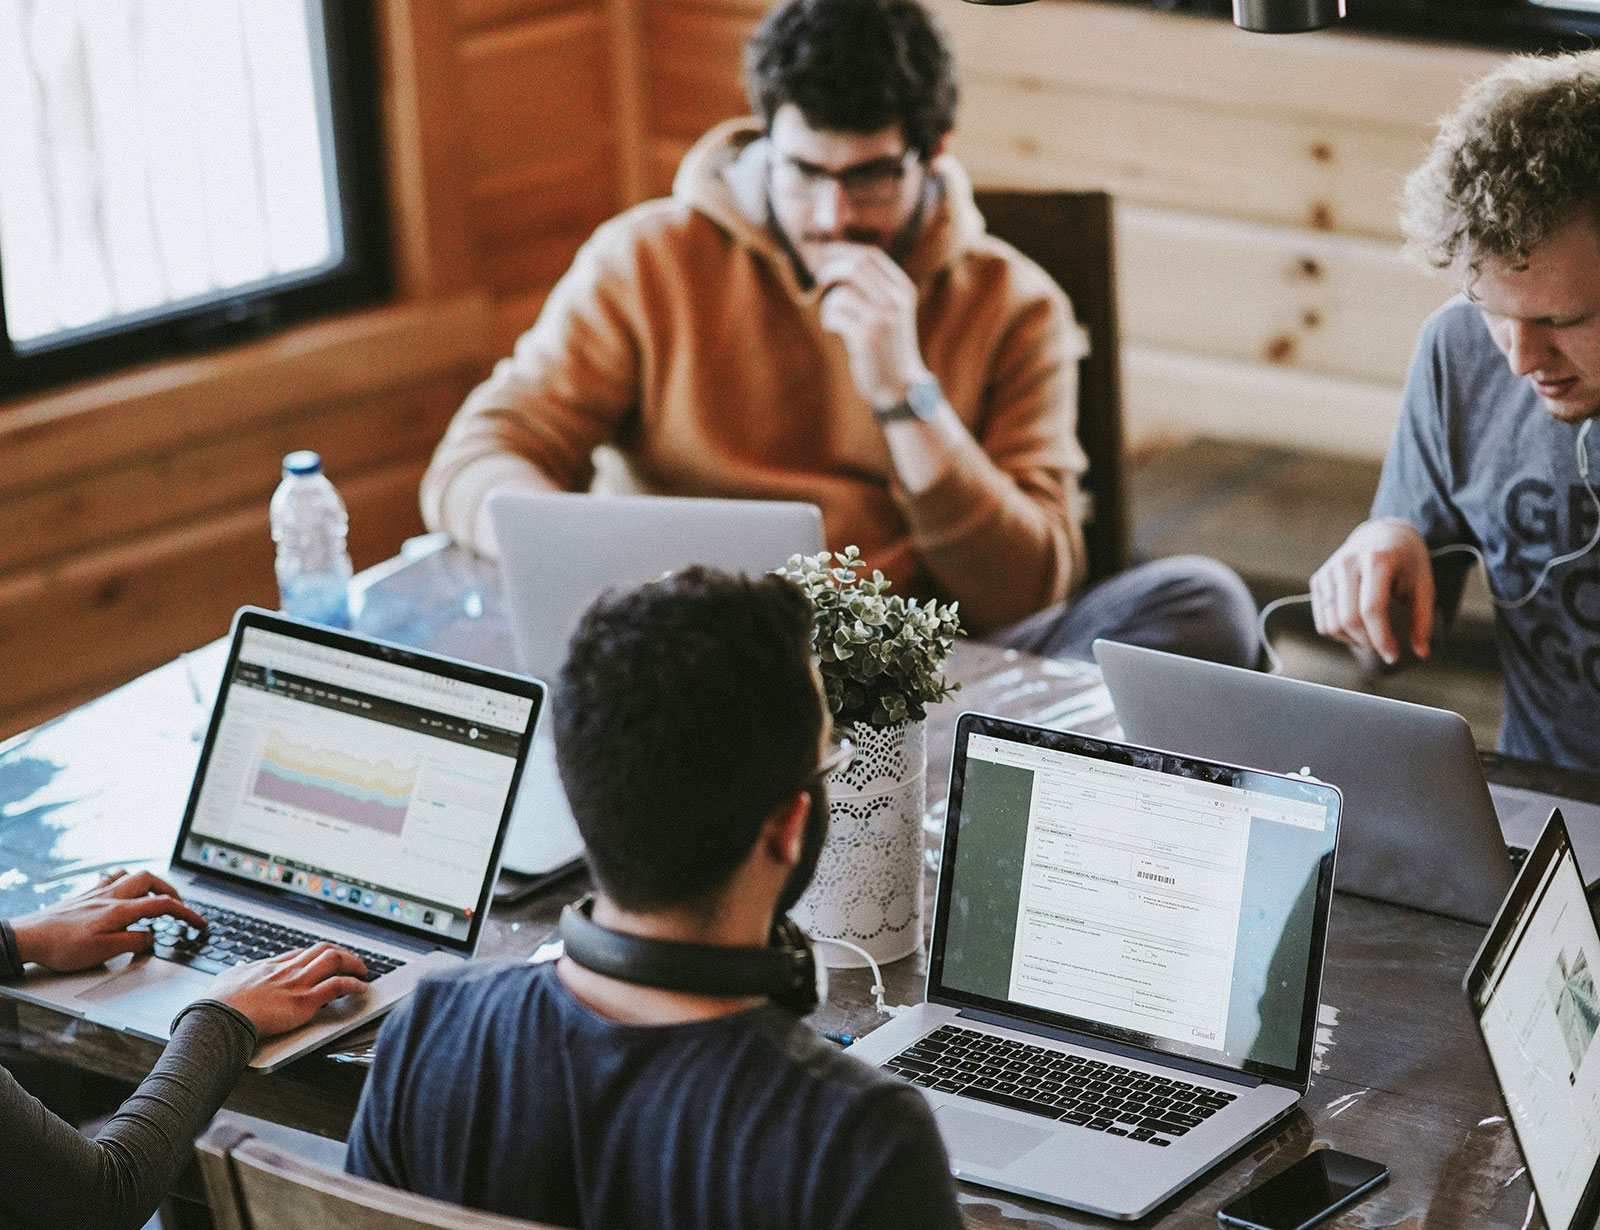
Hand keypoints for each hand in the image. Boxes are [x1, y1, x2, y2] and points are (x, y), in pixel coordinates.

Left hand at [9, 870, 208, 972]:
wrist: (27, 937)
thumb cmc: (61, 947)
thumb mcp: (102, 952)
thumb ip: (133, 942)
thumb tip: (151, 937)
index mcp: (120, 910)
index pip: (163, 906)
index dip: (187, 914)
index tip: (200, 923)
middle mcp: (111, 896)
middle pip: (151, 881)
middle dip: (172, 891)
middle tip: (180, 907)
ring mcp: (97, 893)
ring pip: (133, 876)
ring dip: (151, 883)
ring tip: (157, 896)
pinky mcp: (85, 895)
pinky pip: (112, 878)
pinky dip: (127, 881)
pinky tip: (124, 890)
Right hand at [209, 942, 369, 1037]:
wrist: (220, 1017)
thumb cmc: (218, 1004)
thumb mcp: (226, 980)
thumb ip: (237, 973)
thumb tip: (239, 968)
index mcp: (269, 966)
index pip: (300, 953)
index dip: (317, 955)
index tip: (326, 958)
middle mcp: (287, 970)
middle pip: (322, 950)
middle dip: (341, 953)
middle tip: (352, 961)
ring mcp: (298, 983)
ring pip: (334, 960)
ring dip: (353, 963)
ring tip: (363, 970)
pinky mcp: (305, 1001)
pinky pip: (338, 986)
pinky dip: (354, 984)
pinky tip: (362, 987)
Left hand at [815, 244, 928, 409]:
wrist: (899, 385)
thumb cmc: (889, 346)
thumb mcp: (893, 312)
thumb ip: (877, 288)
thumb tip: (843, 261)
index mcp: (904, 290)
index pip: (871, 256)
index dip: (846, 250)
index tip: (828, 252)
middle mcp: (895, 300)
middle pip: (855, 267)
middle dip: (832, 269)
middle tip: (819, 280)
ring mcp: (882, 317)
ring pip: (842, 293)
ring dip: (830, 304)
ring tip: (835, 318)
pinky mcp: (865, 336)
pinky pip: (835, 314)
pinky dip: (829, 319)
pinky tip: (836, 329)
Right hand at [1310, 518, 1434, 664]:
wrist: (1382, 534)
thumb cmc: (1407, 561)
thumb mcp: (1423, 584)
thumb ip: (1421, 618)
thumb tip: (1422, 652)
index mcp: (1377, 560)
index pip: (1371, 609)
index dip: (1382, 638)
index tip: (1393, 656)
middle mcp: (1347, 563)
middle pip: (1349, 618)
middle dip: (1368, 641)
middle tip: (1384, 646)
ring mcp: (1329, 570)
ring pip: (1332, 623)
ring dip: (1352, 640)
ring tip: (1370, 637)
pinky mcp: (1318, 579)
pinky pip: (1322, 620)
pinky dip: (1338, 633)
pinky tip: (1356, 630)